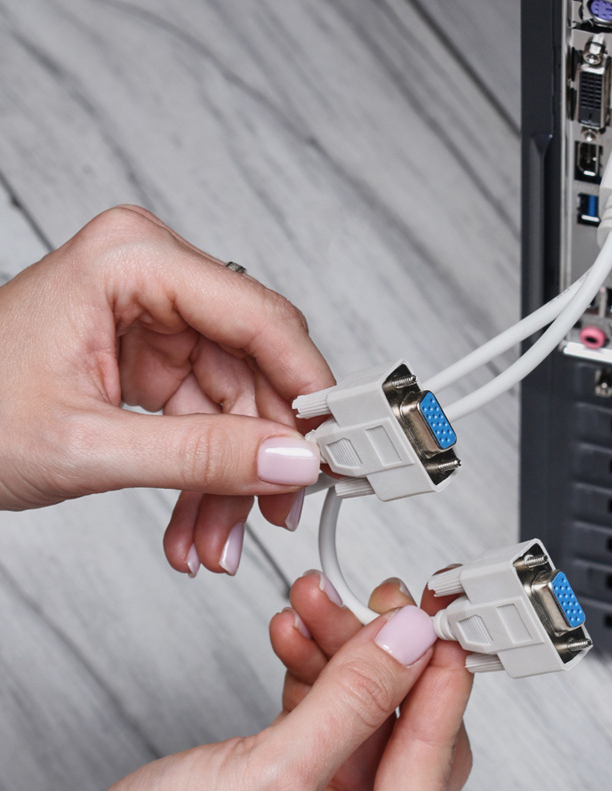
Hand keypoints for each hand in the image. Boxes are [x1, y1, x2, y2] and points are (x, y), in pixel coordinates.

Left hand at [0, 206, 333, 574]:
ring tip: (215, 542)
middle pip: (253, 368)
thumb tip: (294, 462)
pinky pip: (203, 418)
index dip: (306, 387)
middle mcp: (153, 279)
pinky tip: (194, 524)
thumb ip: (200, 456)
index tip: (333, 449)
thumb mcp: (86, 445)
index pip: (259, 318)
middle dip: (260, 452)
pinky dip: (203, 475)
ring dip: (228, 479)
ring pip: (232, 405)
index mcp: (134, 261)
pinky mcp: (150, 358)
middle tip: (275, 513)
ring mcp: (154, 319)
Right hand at [110, 575, 472, 790]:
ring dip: (334, 645)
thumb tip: (410, 640)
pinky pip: (320, 705)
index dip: (446, 673)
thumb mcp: (272, 772)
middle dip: (376, 648)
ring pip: (357, 701)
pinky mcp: (294, 770)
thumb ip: (351, 704)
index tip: (441, 614)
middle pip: (399, 716)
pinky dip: (307, 663)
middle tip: (367, 598)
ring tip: (308, 602)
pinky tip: (291, 632)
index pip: (438, 750)